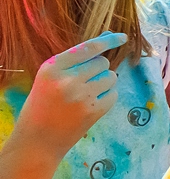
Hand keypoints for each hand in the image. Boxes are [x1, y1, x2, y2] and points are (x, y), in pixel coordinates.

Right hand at [13, 31, 126, 155]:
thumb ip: (75, 59)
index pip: (88, 47)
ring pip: (111, 77)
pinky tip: (90, 106)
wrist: (37, 141)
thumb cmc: (43, 105)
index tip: (123, 37)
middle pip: (102, 62)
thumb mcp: (49, 78)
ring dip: (104, 83)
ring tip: (85, 94)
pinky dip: (107, 97)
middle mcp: (68, 80)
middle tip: (83, 83)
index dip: (108, 40)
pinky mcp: (94, 111)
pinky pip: (114, 94)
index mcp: (52, 67)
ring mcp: (82, 96)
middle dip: (98, 69)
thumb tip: (108, 37)